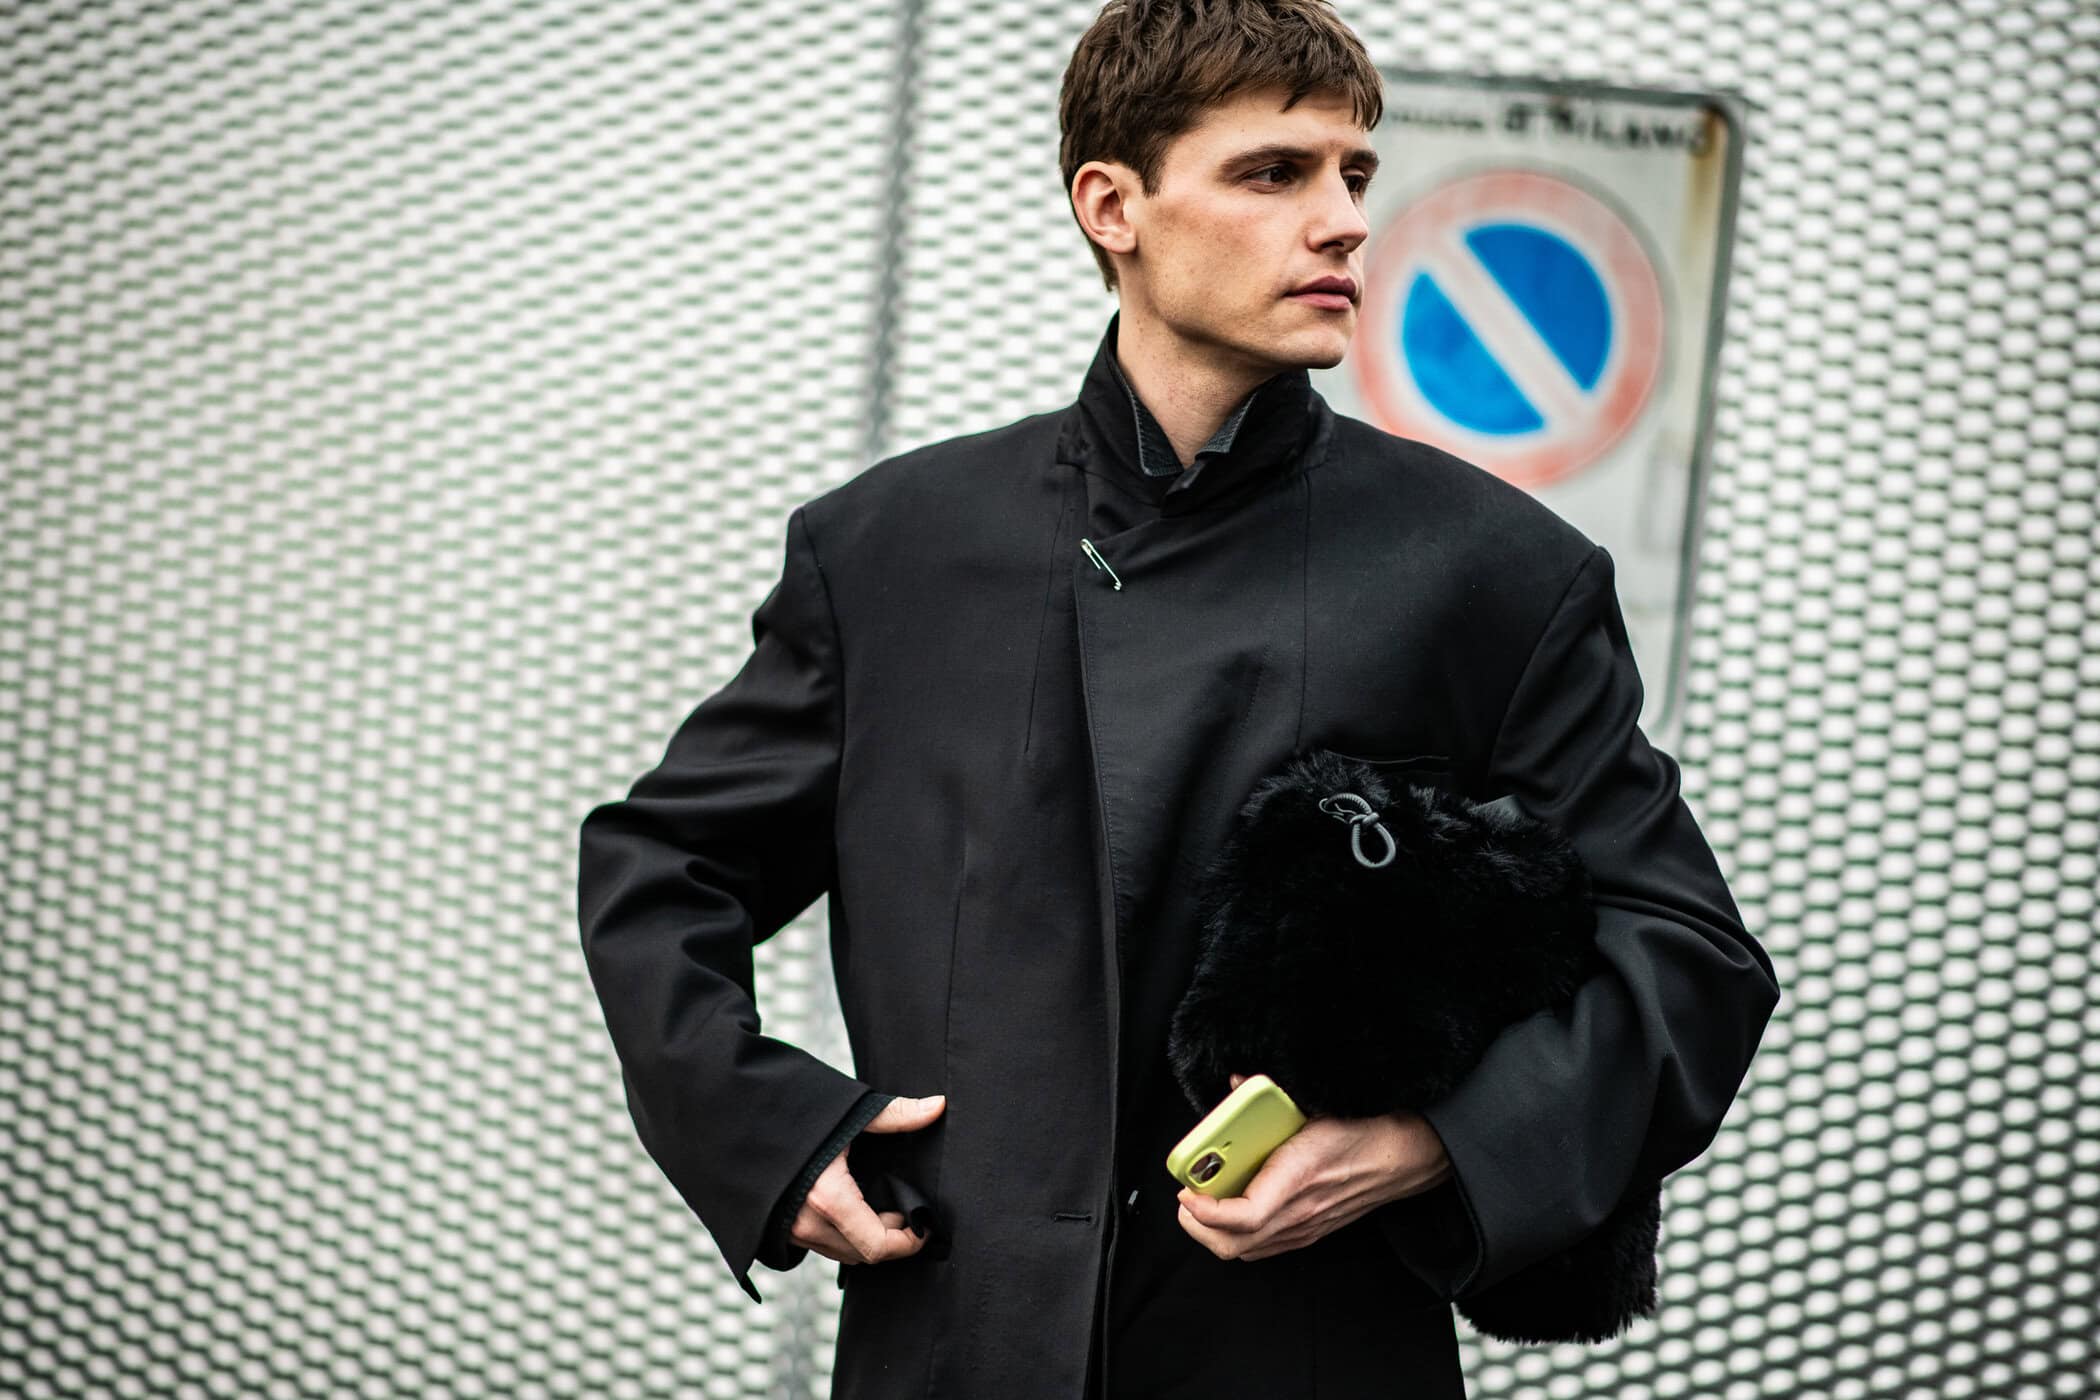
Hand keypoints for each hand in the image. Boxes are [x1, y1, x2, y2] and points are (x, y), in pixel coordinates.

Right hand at [787, 1093, 945, 1265]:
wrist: (734, 1112)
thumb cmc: (793, 1109)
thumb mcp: (848, 1111)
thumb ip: (896, 1115)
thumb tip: (938, 1105)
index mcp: (827, 1198)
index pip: (877, 1246)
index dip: (907, 1243)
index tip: (923, 1226)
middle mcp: (805, 1222)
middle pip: (862, 1254)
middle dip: (889, 1238)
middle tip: (903, 1208)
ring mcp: (788, 1229)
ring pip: (840, 1252)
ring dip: (865, 1237)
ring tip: (878, 1204)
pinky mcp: (776, 1228)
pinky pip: (819, 1244)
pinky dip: (842, 1234)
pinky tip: (850, 1205)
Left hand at [1175, 1073, 1450, 1262]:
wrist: (1403, 1156)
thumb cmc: (1360, 1129)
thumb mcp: (1312, 1104)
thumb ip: (1268, 1097)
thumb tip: (1237, 1086)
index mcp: (1299, 1175)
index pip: (1246, 1215)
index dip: (1207, 1210)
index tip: (1186, 1192)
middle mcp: (1300, 1210)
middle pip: (1234, 1245)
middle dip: (1197, 1226)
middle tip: (1186, 1197)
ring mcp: (1305, 1227)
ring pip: (1244, 1251)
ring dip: (1213, 1233)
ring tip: (1200, 1202)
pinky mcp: (1309, 1232)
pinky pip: (1260, 1247)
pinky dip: (1236, 1235)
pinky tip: (1231, 1209)